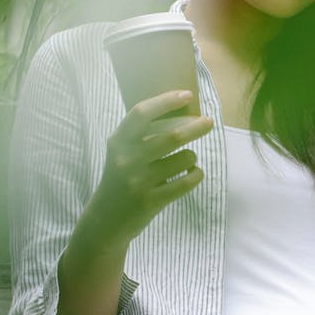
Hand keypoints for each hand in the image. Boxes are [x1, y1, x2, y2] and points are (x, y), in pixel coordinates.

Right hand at [82, 90, 213, 244]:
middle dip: (196, 127)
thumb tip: (181, 112)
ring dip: (192, 157)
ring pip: (184, 159)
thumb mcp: (122, 153)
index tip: (186, 95)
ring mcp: (139, 180)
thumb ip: (142, 135)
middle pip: (172, 136)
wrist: (106, 219)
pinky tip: (193, 174)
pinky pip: (187, 182)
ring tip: (187, 160)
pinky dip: (196, 175)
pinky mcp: (152, 200)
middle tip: (208, 122)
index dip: (165, 101)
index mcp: (119, 142)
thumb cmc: (122, 179)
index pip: (142, 113)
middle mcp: (127, 159)